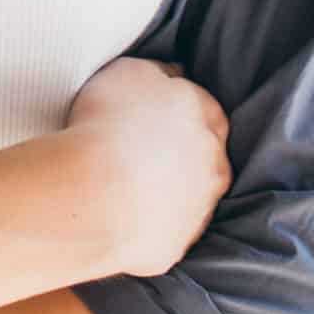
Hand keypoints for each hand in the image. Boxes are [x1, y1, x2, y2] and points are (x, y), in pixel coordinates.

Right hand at [65, 56, 231, 277]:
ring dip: (165, 186)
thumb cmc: (111, 124)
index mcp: (207, 116)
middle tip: (136, 146)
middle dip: (177, 149)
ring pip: (187, 192)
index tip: (150, 109)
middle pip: (201, 151)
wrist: (99, 196)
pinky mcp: (178, 243)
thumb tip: (171, 74)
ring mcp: (199, 207)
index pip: (203, 104)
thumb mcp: (130, 71)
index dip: (176, 105)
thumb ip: (156, 72)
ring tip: (122, 181)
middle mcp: (214, 163)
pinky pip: (164, 226)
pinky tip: (118, 209)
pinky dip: (148, 218)